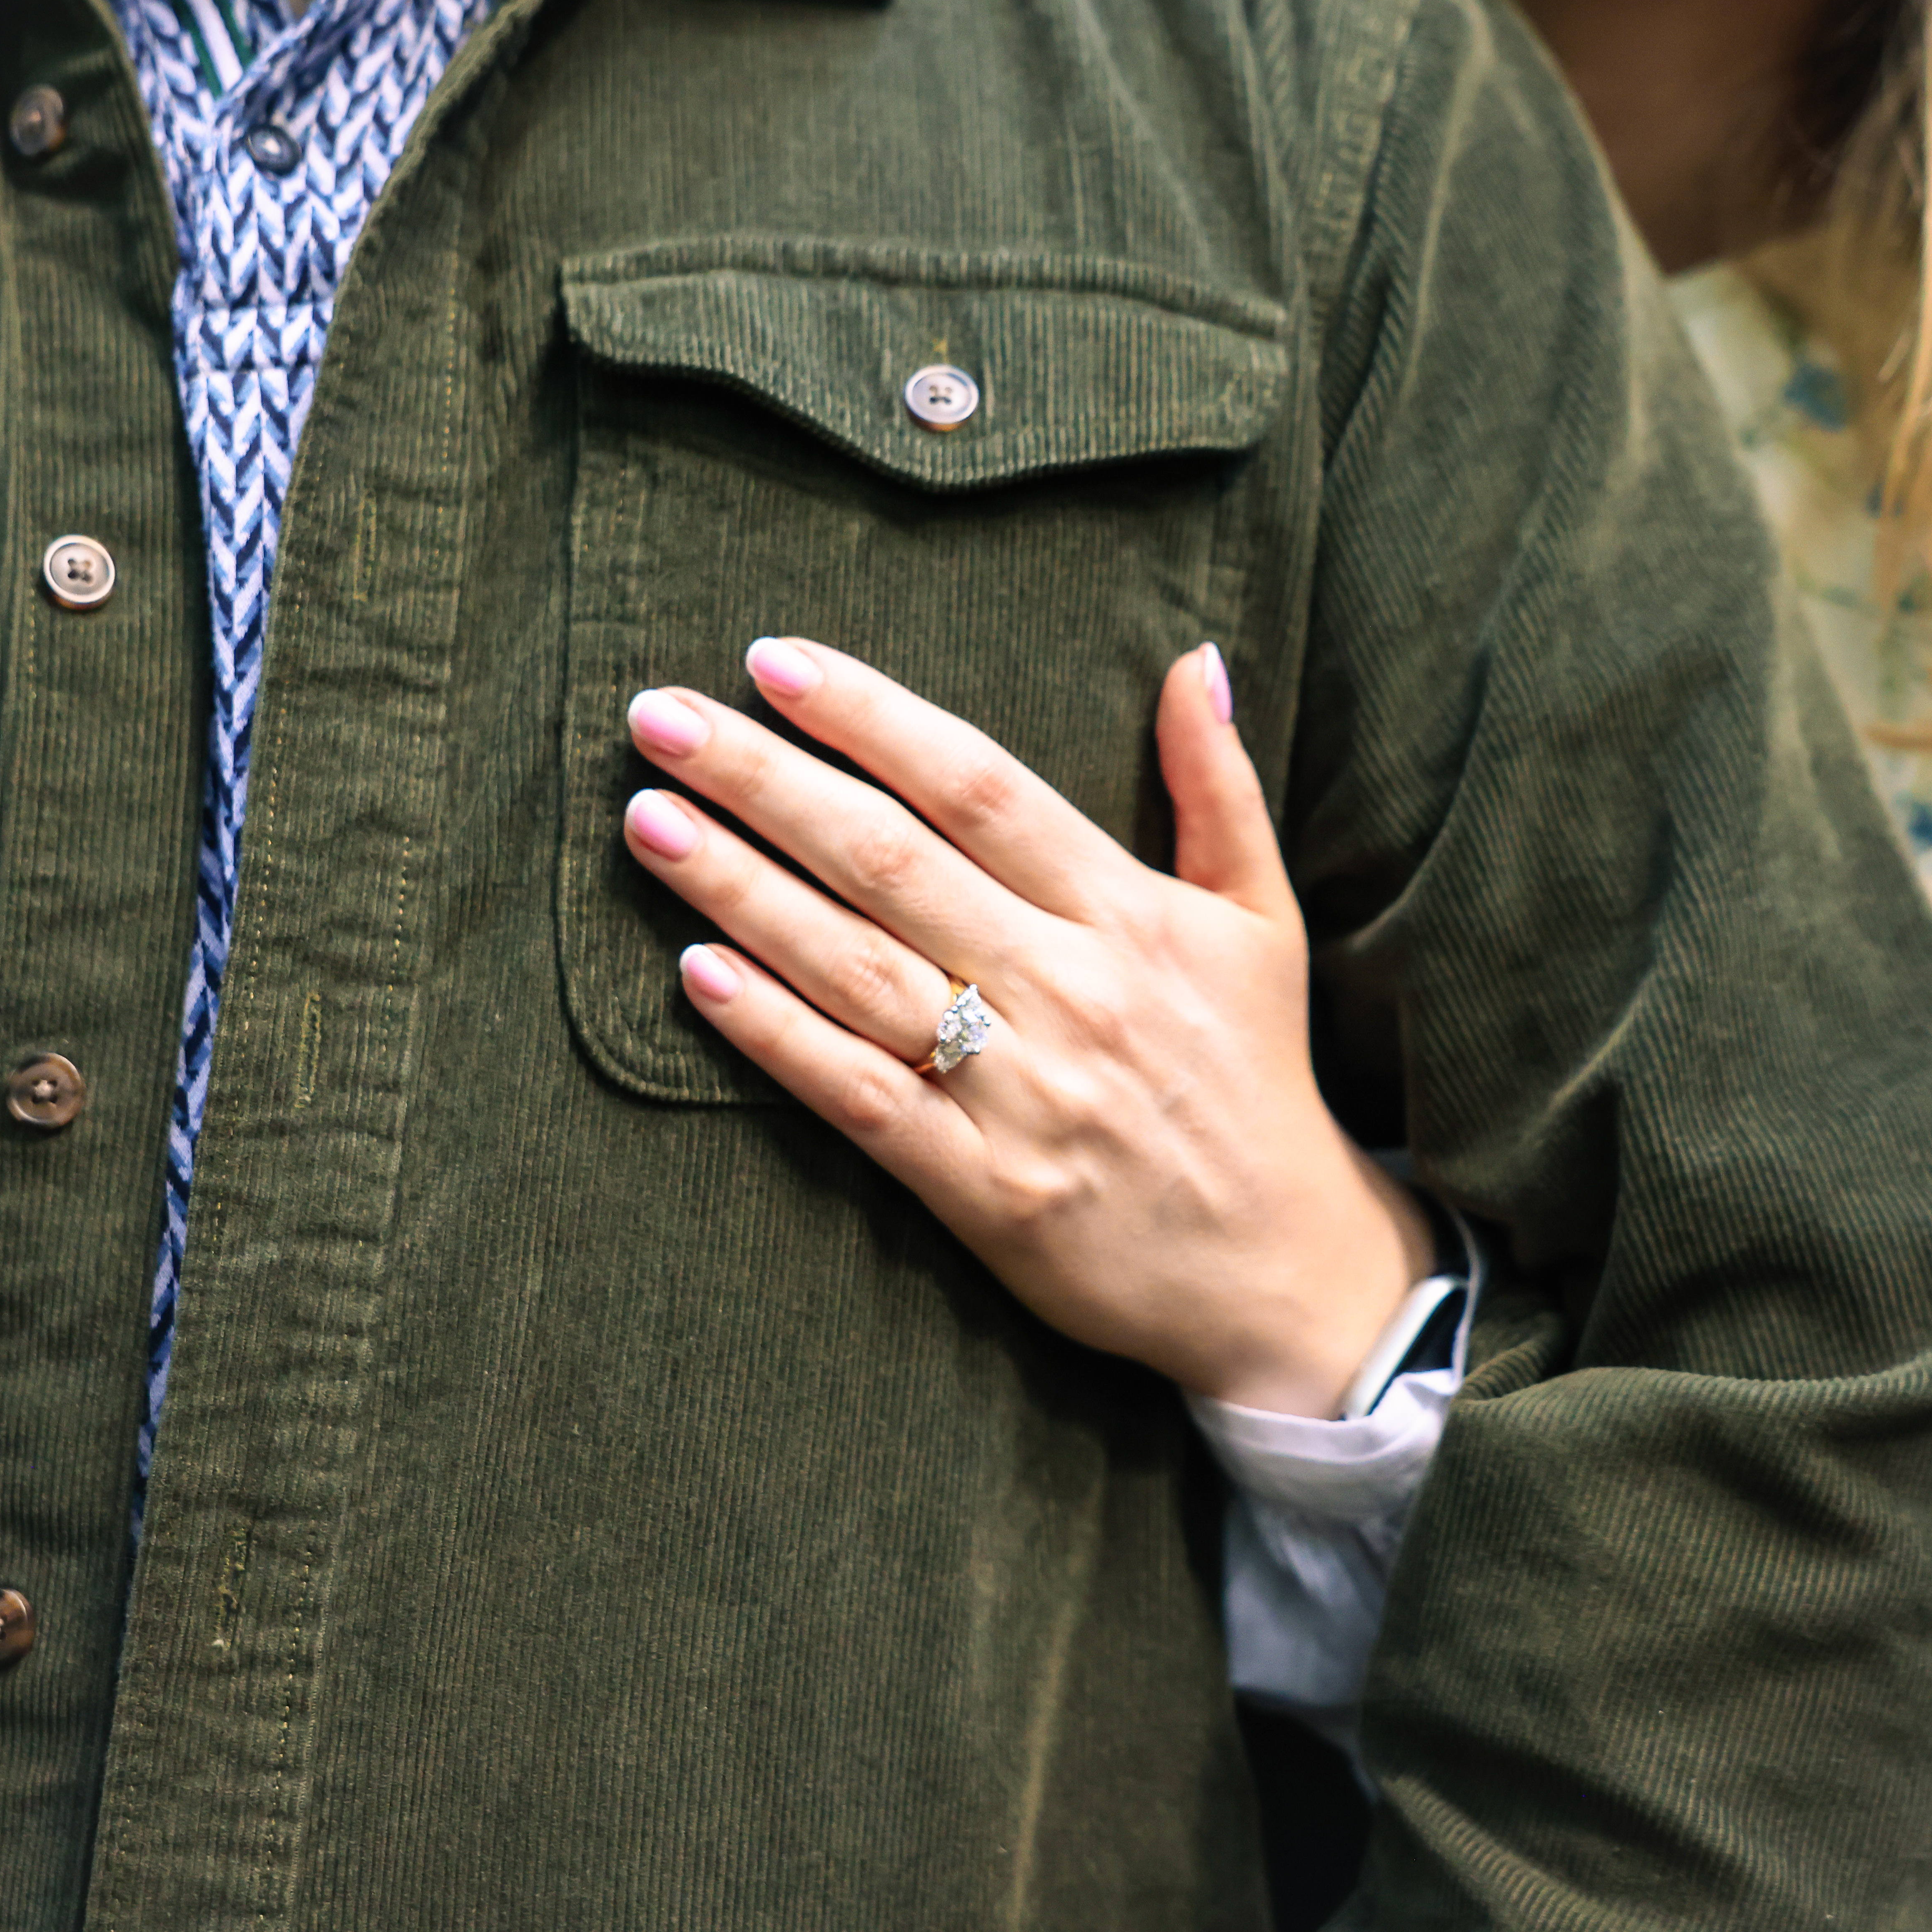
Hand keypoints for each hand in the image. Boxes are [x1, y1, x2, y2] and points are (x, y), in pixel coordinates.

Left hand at [621, 639, 1431, 1416]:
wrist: (1285, 1273)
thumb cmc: (1256, 1080)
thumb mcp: (1263, 921)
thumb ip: (1219, 785)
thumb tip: (1195, 658)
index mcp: (1130, 914)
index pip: (977, 787)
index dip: (871, 719)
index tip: (774, 664)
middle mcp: (1070, 988)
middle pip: (890, 861)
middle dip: (763, 780)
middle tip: (660, 719)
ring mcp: (1023, 1091)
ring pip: (855, 968)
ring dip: (739, 890)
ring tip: (646, 822)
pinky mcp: (985, 1189)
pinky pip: (860, 1096)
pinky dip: (775, 1033)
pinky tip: (695, 974)